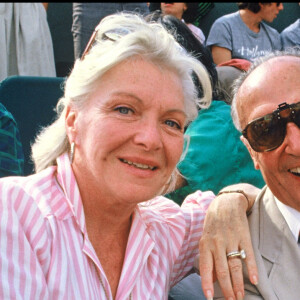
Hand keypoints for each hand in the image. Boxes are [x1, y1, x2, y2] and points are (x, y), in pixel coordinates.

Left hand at [198, 184, 259, 299]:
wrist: (226, 202)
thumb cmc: (213, 222)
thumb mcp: (205, 237)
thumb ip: (208, 257)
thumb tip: (210, 278)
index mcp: (205, 243)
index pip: (205, 266)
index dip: (206, 282)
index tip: (208, 296)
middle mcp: (217, 242)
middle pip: (222, 270)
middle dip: (226, 288)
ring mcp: (231, 239)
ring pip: (234, 265)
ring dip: (238, 283)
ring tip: (240, 296)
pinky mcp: (243, 236)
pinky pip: (248, 254)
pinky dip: (251, 267)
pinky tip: (254, 279)